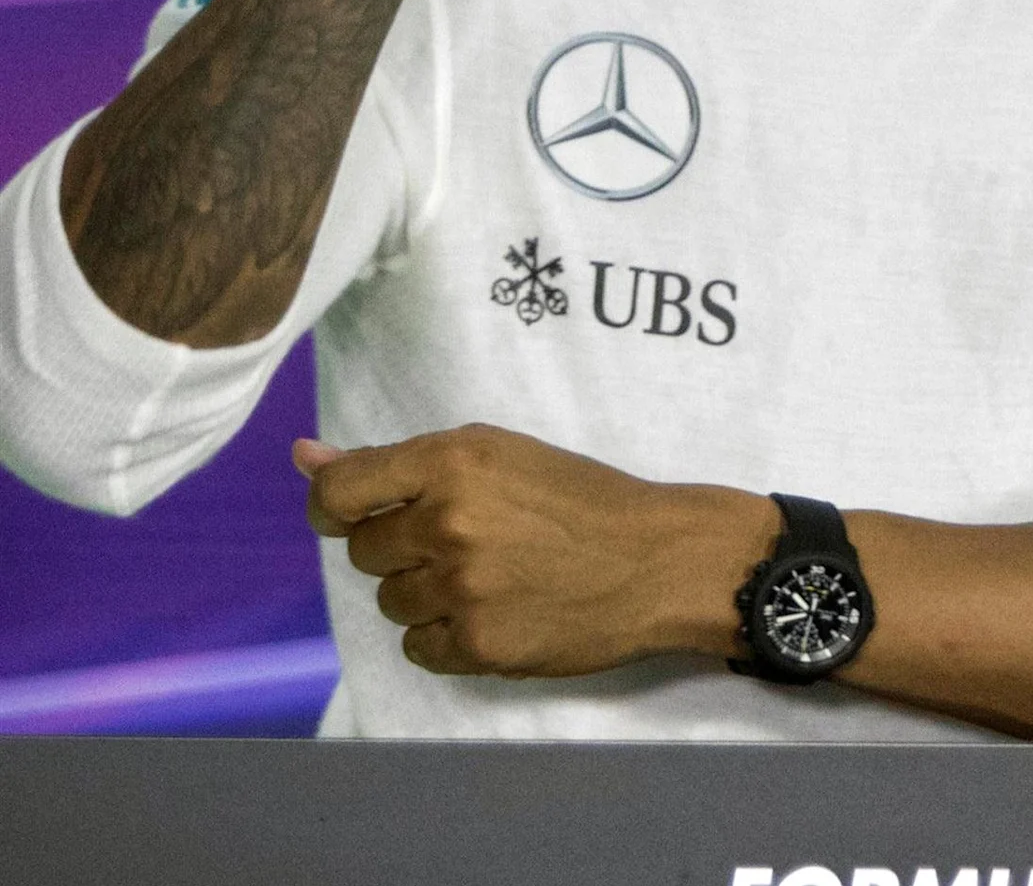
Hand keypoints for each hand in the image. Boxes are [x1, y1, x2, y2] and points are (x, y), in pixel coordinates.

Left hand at [299, 425, 772, 677]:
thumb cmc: (583, 499)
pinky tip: (495, 613)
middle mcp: (447, 523)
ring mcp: (461, 589)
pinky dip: (448, 635)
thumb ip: (398, 463)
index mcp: (452, 462)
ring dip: (428, 594)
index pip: (336, 492)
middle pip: (365, 552)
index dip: (336, 506)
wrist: (662, 560)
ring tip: (492, 578)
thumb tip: (301, 454)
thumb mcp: (498, 455)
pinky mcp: (478, 645)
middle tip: (468, 542)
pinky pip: (418, 647)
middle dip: (404, 549)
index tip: (361, 513)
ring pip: (391, 602)